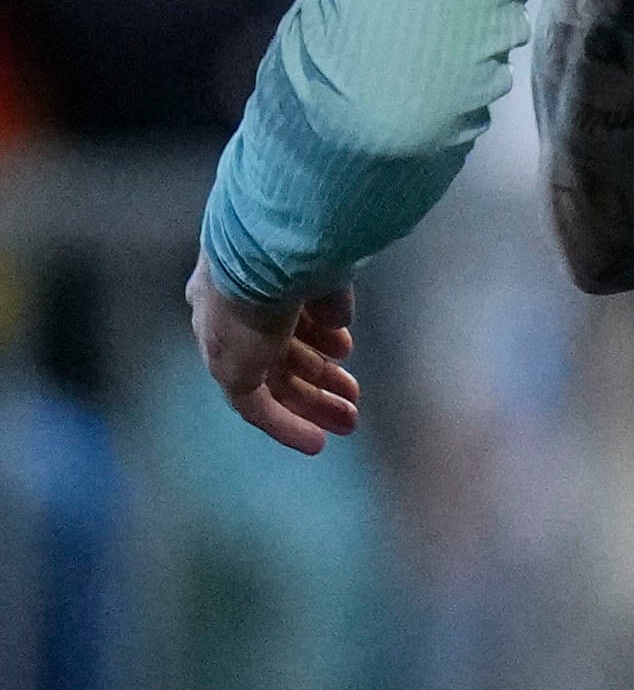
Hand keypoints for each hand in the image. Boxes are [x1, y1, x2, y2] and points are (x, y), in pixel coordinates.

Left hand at [187, 258, 359, 453]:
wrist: (266, 249)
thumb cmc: (300, 246)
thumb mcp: (320, 268)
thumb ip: (327, 296)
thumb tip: (339, 318)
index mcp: (246, 280)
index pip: (281, 318)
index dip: (317, 337)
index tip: (344, 354)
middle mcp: (228, 313)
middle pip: (279, 354)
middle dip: (320, 377)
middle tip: (352, 397)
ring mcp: (226, 342)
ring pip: (273, 381)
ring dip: (313, 401)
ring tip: (349, 420)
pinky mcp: (229, 370)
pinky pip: (257, 407)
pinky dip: (286, 426)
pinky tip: (316, 443)